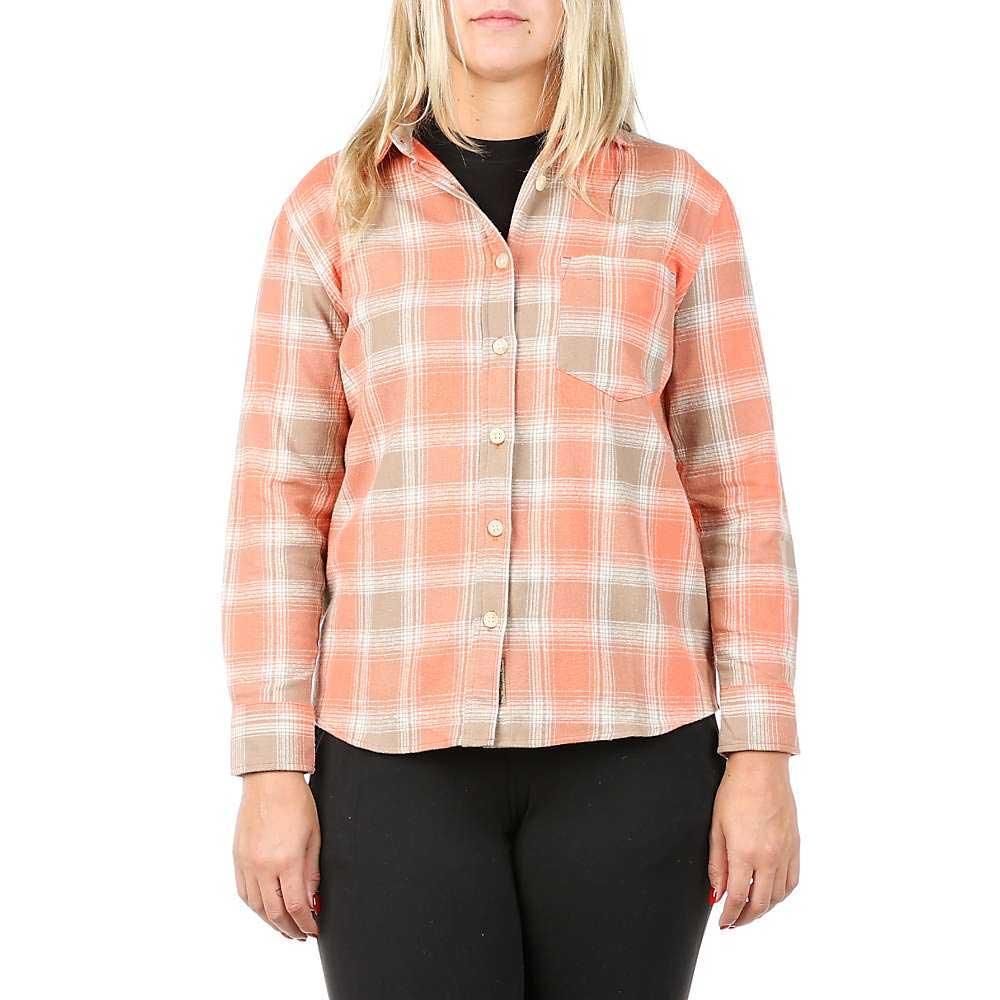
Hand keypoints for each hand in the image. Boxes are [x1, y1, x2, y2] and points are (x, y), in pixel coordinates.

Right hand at [233, 771, 320, 940]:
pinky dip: (255, 907)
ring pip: (257, 907)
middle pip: (275, 913)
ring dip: (272, 922)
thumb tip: (313, 900)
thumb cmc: (296, 802)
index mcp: (286, 861)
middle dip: (290, 929)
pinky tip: (266, 909)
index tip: (314, 929)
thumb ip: (312, 872)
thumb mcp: (314, 836)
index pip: (296, 906)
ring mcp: (247, 863)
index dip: (306, 923)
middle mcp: (263, 866)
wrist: (269, 780)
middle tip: (301, 935)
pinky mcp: (237, 858)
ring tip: (285, 927)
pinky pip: (244, 892)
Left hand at [708, 750, 798, 928]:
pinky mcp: (795, 846)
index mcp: (745, 852)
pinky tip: (770, 894)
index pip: (738, 897)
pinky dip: (781, 895)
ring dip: (763, 909)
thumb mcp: (716, 827)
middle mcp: (769, 857)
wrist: (762, 769)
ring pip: (778, 896)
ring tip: (749, 911)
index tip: (722, 923)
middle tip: (733, 923)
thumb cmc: (735, 792)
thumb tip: (716, 893)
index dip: (729, 915)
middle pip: (761, 903)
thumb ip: (717, 864)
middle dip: (745, 918)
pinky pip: (791, 881)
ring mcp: (785, 853)